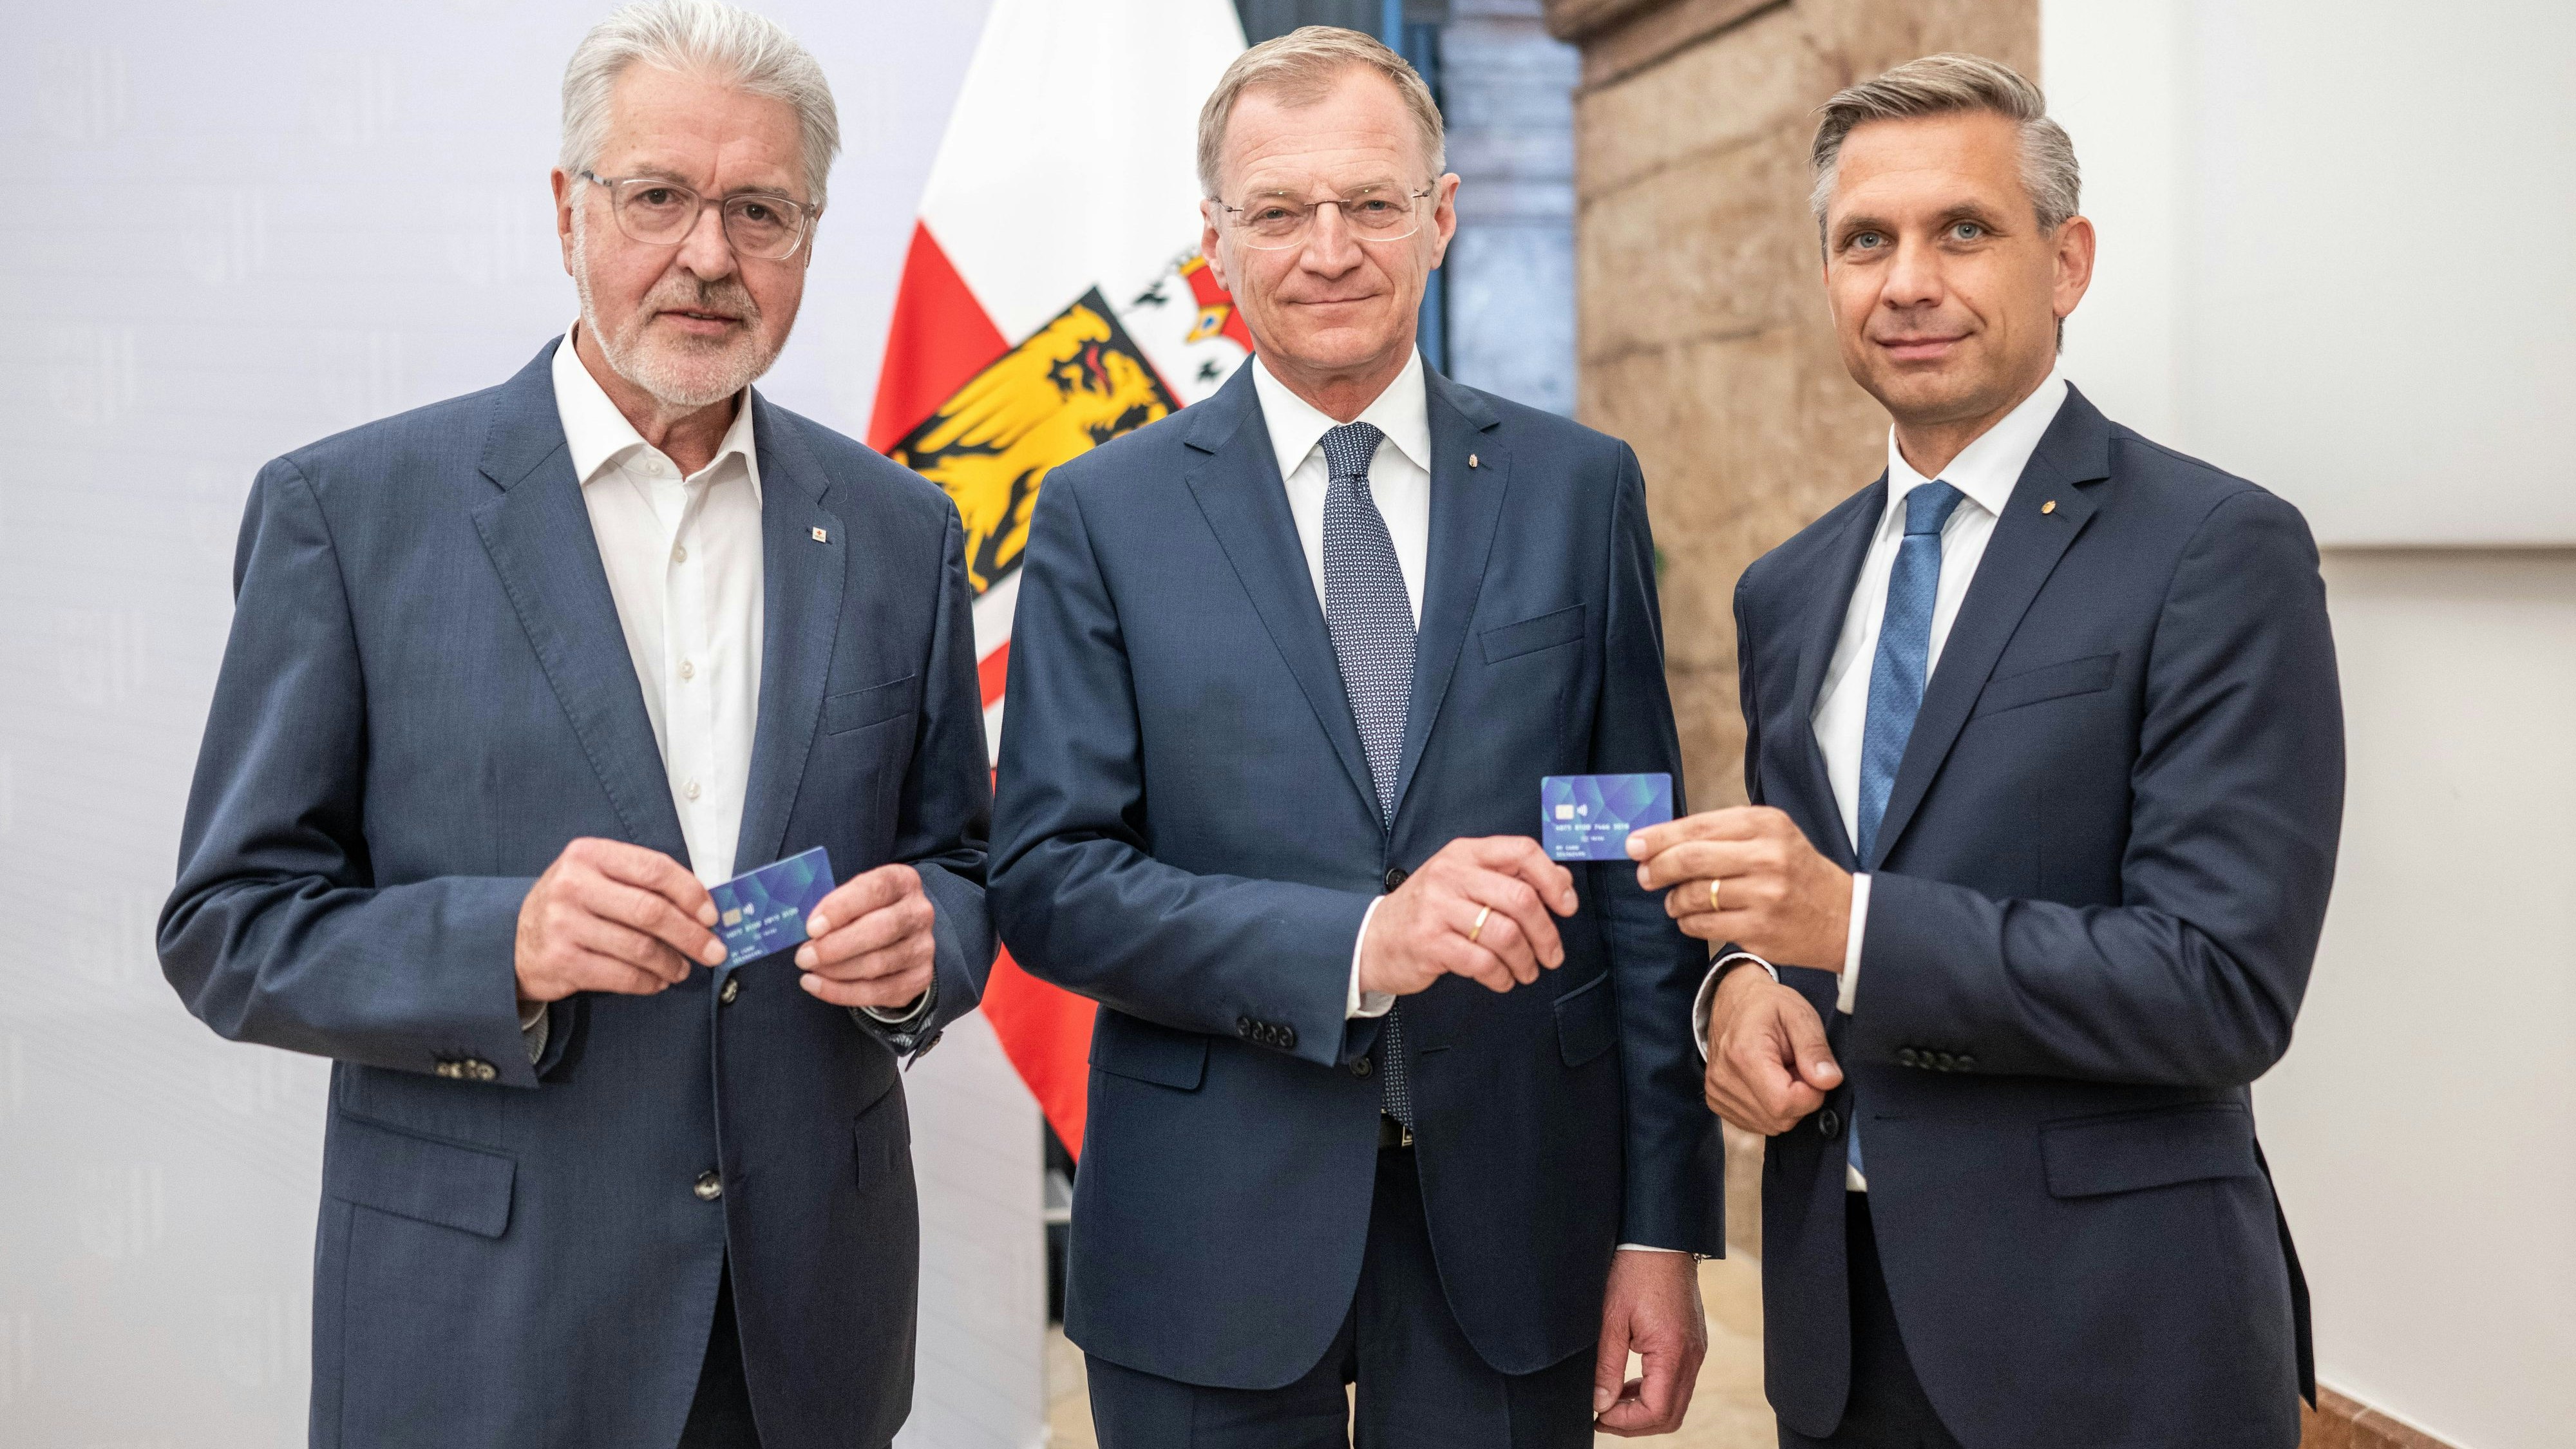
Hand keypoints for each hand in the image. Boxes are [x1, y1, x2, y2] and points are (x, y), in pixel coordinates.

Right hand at [515, 838, 724, 1002]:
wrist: (514, 940)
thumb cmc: (571, 905)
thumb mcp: (596, 876)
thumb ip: (641, 882)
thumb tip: (702, 907)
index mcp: (589, 854)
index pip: (654, 869)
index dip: (691, 893)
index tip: (712, 915)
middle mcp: (573, 885)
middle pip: (651, 911)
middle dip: (691, 935)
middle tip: (713, 950)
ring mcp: (564, 924)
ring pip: (639, 948)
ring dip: (671, 962)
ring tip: (682, 968)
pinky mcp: (562, 960)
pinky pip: (622, 976)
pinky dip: (648, 982)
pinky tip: (657, 981)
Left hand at [794, 864, 936, 1009]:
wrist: (897, 938)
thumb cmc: (865, 912)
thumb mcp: (852, 897)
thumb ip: (833, 906)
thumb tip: (807, 928)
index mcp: (903, 882)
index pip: (875, 889)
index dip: (841, 908)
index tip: (812, 927)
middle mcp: (919, 913)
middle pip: (880, 929)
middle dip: (835, 946)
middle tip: (804, 956)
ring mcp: (923, 947)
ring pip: (878, 964)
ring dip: (836, 970)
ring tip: (809, 969)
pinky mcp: (919, 978)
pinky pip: (878, 992)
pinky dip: (841, 992)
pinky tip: (816, 985)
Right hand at [1357, 837, 1576, 997]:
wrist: (1371, 939)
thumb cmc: (1427, 911)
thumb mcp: (1464, 881)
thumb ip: (1510, 876)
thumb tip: (1562, 881)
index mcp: (1465, 853)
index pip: (1522, 851)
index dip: (1553, 879)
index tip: (1567, 906)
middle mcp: (1451, 875)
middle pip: (1520, 898)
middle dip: (1546, 933)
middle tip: (1553, 954)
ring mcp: (1437, 909)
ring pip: (1505, 934)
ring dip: (1526, 960)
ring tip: (1527, 971)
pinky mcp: (1430, 943)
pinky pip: (1482, 962)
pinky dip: (1501, 976)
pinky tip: (1502, 979)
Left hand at [1593, 1249, 1706, 1434]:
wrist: (1660, 1239)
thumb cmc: (1634, 1271)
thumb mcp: (1611, 1318)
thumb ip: (1606, 1365)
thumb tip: (1600, 1402)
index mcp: (1673, 1352)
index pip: (1656, 1412)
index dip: (1625, 1422)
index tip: (1597, 1415)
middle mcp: (1692, 1357)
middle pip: (1671, 1416)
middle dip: (1635, 1424)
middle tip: (1602, 1416)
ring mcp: (1696, 1351)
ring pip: (1676, 1402)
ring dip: (1644, 1409)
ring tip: (1611, 1400)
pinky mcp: (1693, 1344)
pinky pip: (1678, 1382)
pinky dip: (1654, 1391)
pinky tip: (1629, 1382)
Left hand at [1626, 806, 1851, 969]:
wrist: (1843, 917)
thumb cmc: (1796, 871)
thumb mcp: (1771, 836)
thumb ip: (1723, 833)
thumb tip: (1662, 839)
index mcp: (1766, 825)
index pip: (1698, 827)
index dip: (1659, 837)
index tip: (1634, 844)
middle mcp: (1767, 856)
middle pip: (1690, 859)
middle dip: (1657, 867)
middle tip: (1644, 875)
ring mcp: (1764, 895)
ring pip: (1693, 895)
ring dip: (1673, 900)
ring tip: (1674, 901)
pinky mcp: (1759, 929)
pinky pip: (1704, 925)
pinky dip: (1688, 922)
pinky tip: (1692, 919)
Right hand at [1704, 962, 1843, 1134]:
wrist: (1733, 1000)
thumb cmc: (1767, 1005)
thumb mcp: (1799, 1014)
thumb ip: (1815, 1048)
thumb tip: (1829, 1081)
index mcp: (1744, 1054)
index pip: (1785, 1103)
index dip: (1811, 1094)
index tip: (1811, 1070)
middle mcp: (1724, 1079)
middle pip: (1780, 1118)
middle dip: (1799, 1099)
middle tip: (1796, 1067)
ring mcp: (1717, 1093)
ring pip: (1771, 1125)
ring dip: (1785, 1104)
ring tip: (1781, 1072)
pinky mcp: (1717, 1102)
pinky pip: (1757, 1123)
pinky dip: (1770, 1108)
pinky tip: (1767, 1082)